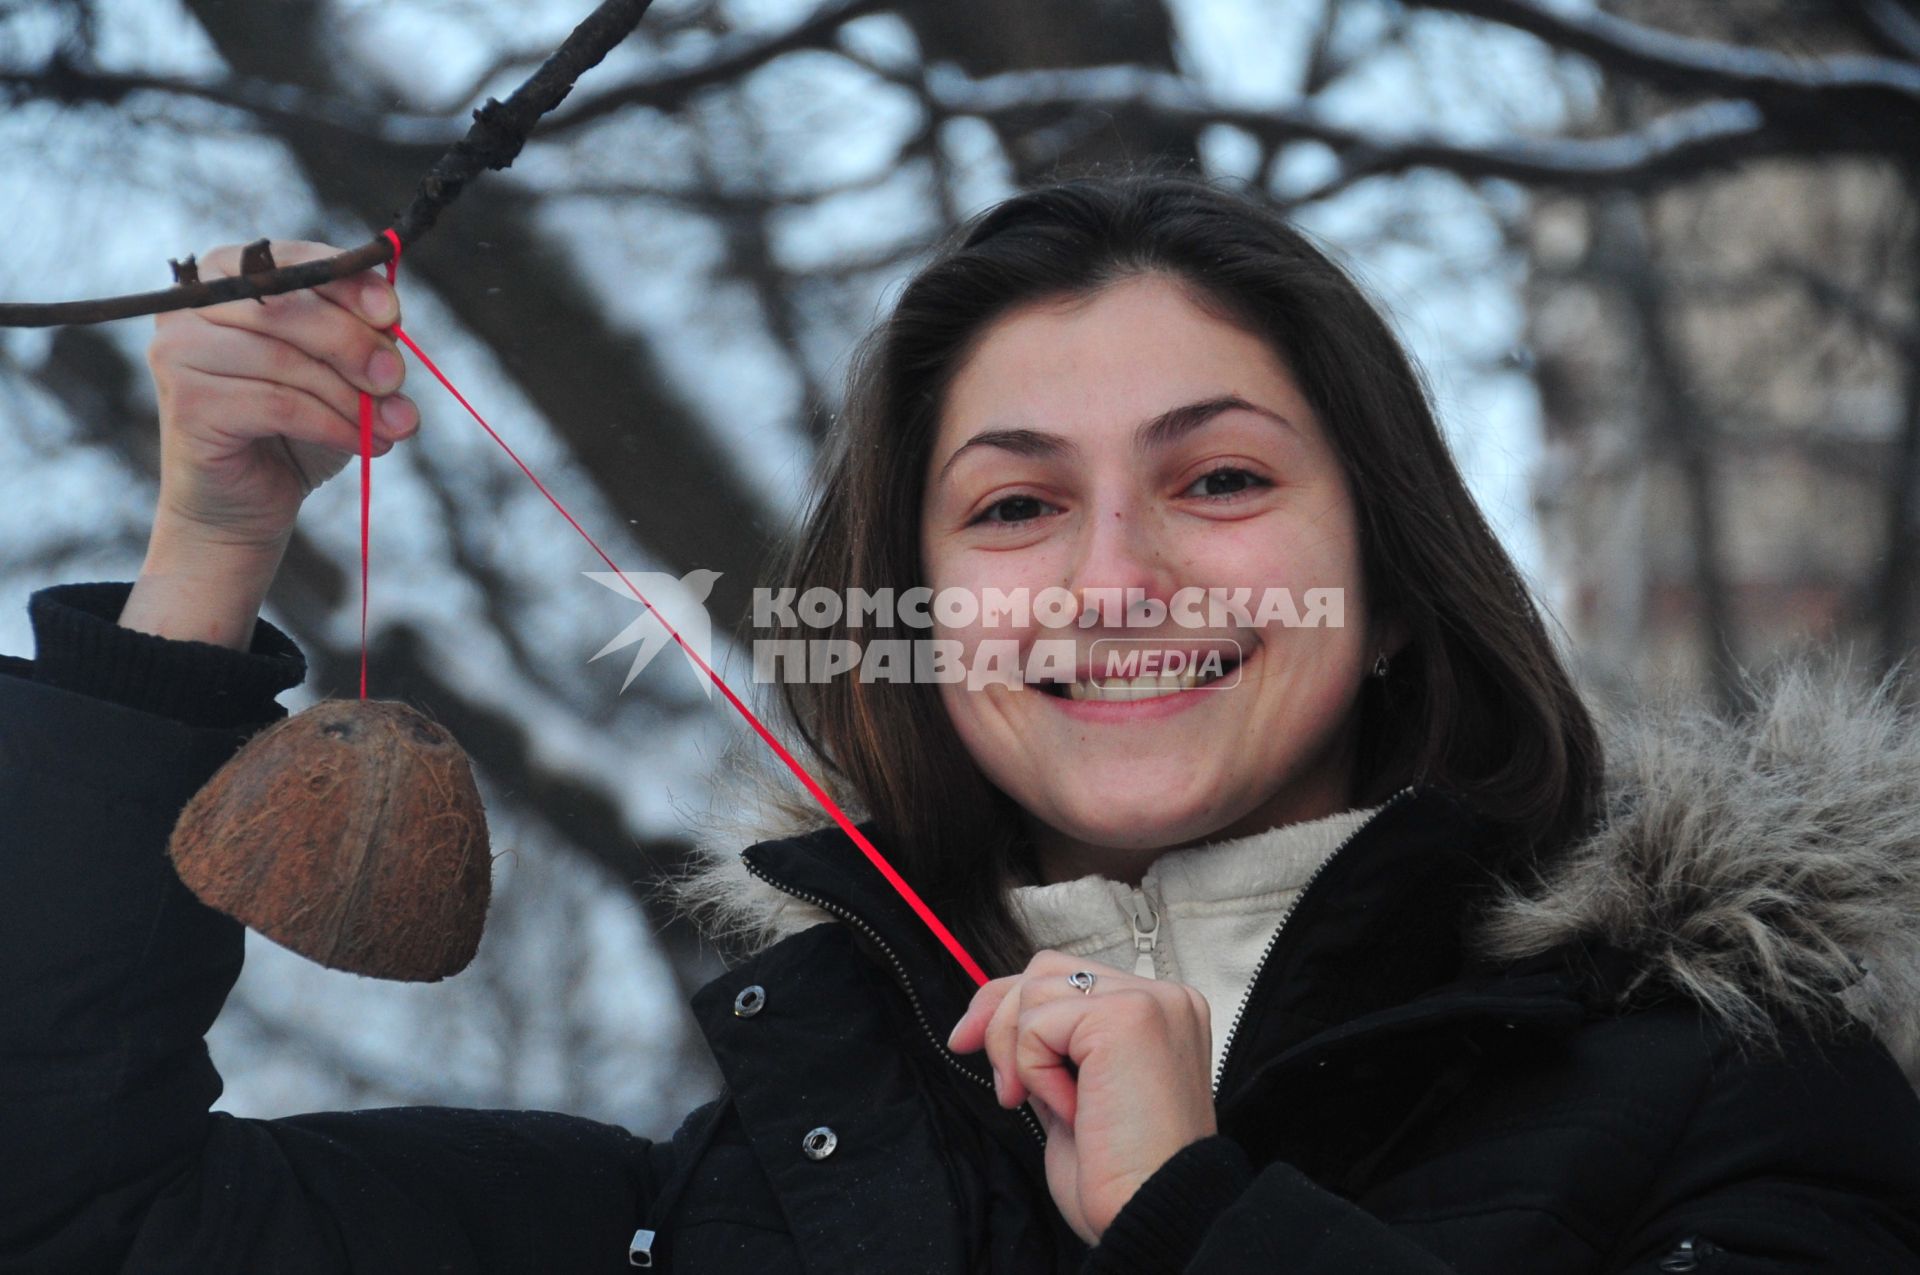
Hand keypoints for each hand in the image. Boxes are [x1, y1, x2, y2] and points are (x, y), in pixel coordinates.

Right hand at [146, 238, 416, 551]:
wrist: (247, 502)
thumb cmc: (295, 426)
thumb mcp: (339, 369)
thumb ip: (361, 334)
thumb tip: (391, 321)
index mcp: (229, 275)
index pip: (292, 261)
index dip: (348, 283)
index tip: (393, 315)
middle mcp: (193, 304)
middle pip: (286, 305)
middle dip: (354, 344)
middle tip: (395, 381)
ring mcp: (178, 349)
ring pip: (286, 359)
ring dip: (352, 397)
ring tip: (394, 426)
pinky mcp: (185, 401)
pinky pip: (278, 404)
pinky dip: (334, 425)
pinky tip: (367, 443)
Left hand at [947, 951, 1216, 1245]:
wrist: (1150, 1214)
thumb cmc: (1120, 1174)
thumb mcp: (1068, 1092)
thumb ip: (1045, 1045)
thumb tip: (985, 1014)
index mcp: (1159, 1014)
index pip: (1066, 975)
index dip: (1008, 1004)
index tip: (968, 1039)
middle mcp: (1165, 998)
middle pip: (1045, 970)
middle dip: (1003, 1023)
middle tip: (1007, 1092)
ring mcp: (1151, 1001)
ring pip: (1035, 989)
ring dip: (1023, 1056)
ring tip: (1058, 1109)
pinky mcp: (1128, 1016)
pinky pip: (1040, 1023)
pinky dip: (1036, 1072)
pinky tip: (1073, 1111)